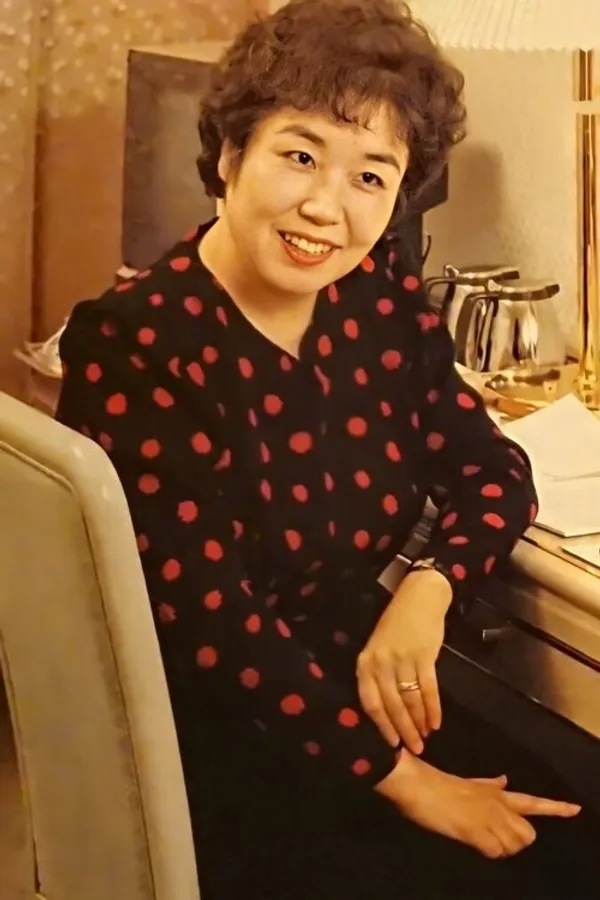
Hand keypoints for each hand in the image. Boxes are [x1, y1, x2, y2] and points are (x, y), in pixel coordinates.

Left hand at [356, 569, 450, 752]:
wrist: (418, 597)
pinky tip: (436, 722)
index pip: (370, 702)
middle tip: (415, 749)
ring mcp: (402, 659)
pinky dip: (433, 709)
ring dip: (419, 722)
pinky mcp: (424, 655)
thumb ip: (378, 676)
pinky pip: (429, 689)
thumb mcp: (378, 649)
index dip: (382, 726)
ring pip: (410, 700)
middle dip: (404, 731)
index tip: (393, 744)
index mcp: (365, 663)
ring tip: (426, 737)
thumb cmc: (396, 626)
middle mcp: (380, 663)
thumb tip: (388, 714)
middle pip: (392, 706)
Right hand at [376, 749, 580, 858]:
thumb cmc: (439, 784)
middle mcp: (498, 804)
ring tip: (478, 838)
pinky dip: (487, 852)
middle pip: (528, 834)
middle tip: (492, 838)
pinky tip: (472, 843)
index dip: (556, 808)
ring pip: (514, 845)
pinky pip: (495, 851)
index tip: (575, 809)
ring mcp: (488, 817)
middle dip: (516, 841)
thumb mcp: (468, 782)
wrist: (418, 785)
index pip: (533, 801)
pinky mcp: (476, 831)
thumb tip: (503, 780)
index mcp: (496, 793)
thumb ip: (488, 784)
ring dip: (500, 848)